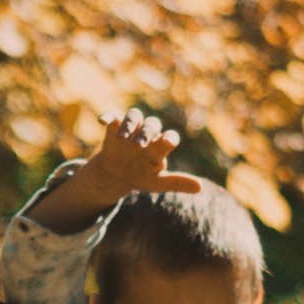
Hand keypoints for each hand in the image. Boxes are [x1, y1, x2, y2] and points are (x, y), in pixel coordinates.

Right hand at [83, 110, 204, 203]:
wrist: (118, 173)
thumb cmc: (141, 176)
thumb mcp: (157, 183)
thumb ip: (177, 183)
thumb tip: (200, 188)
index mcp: (160, 146)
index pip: (170, 137)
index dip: (170, 138)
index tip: (167, 142)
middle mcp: (148, 134)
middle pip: (152, 124)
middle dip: (147, 132)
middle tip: (138, 145)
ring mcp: (132, 128)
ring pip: (135, 116)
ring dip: (130, 124)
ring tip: (123, 137)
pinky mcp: (115, 126)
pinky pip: (113, 116)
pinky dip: (109, 116)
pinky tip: (102, 121)